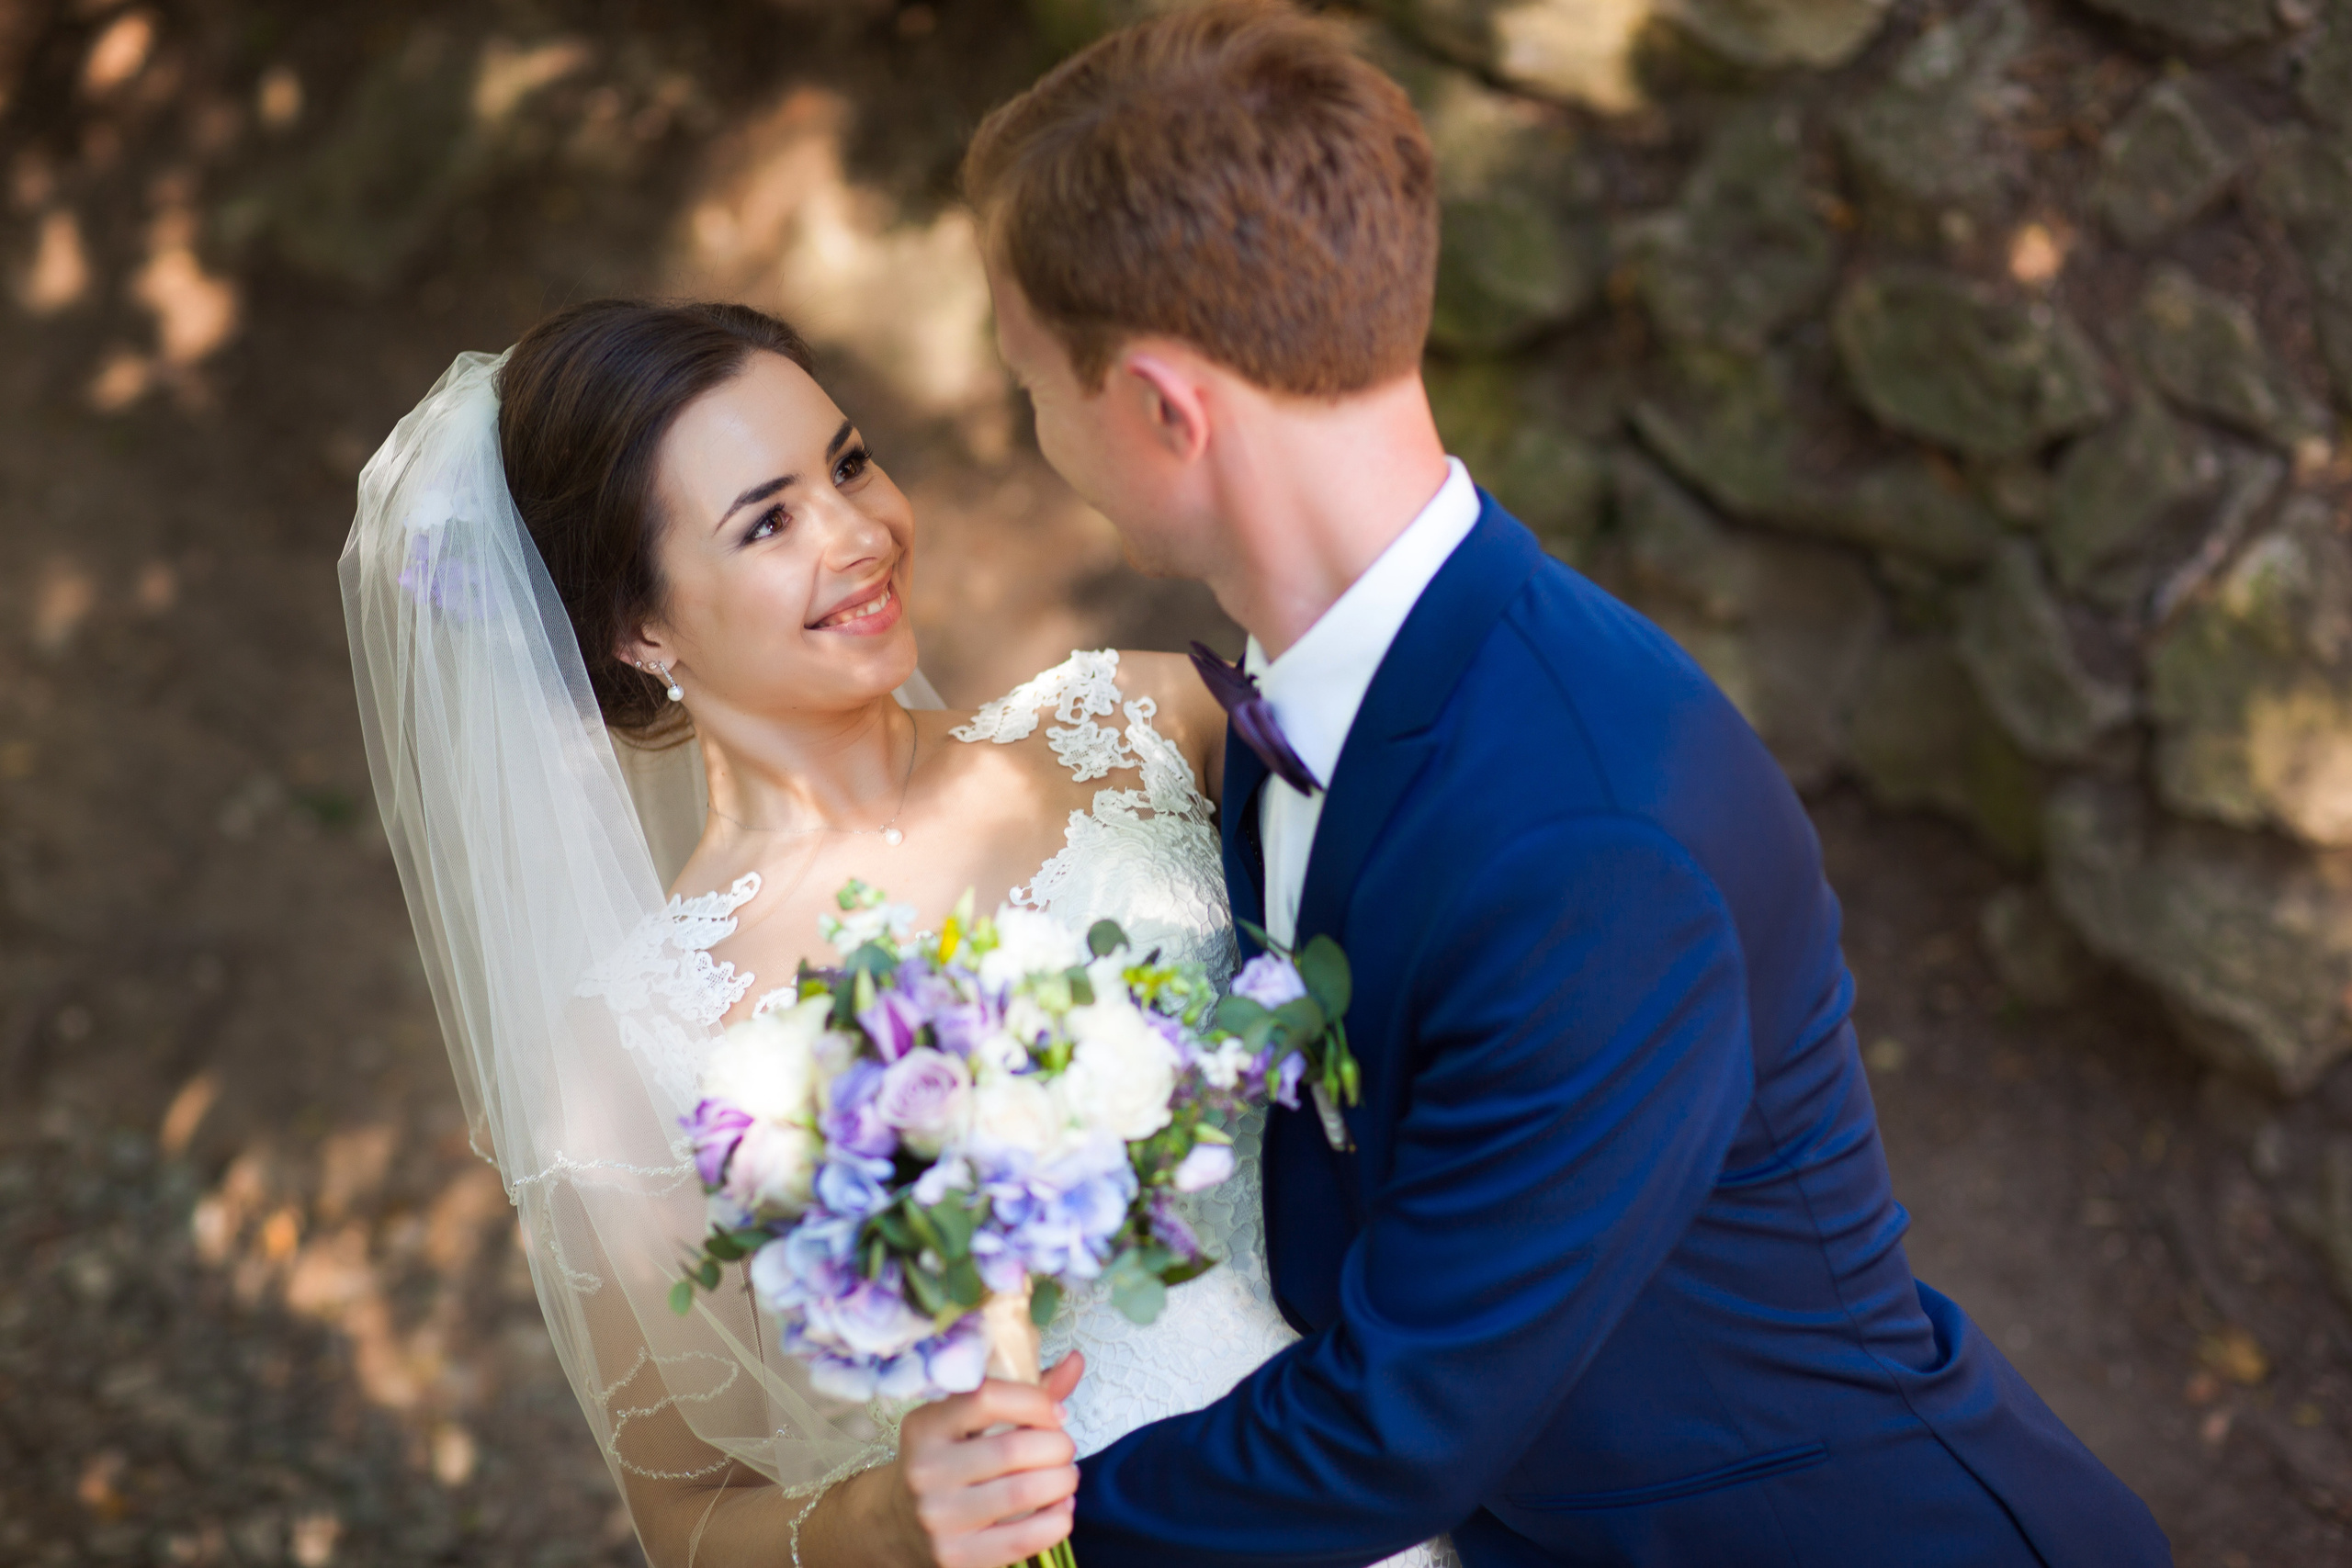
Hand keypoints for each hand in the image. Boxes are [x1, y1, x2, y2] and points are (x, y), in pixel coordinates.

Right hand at [876, 1353, 1086, 1567]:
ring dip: (1063, 1481)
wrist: (899, 1524)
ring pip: (1025, 1492)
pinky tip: (1059, 1508)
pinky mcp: (956, 1556)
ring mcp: (939, 1518)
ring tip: (1066, 1477)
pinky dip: (1058, 1519)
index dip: (1036, 1401)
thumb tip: (1076, 1361)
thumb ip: (1023, 1393)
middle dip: (1059, 1446)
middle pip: (1015, 1449)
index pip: (987, 1397)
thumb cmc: (951, 1460)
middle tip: (1064, 1449)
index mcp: (925, 1426)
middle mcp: (926, 1470)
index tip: (1055, 1413)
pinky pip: (1025, 1537)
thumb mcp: (970, 1423)